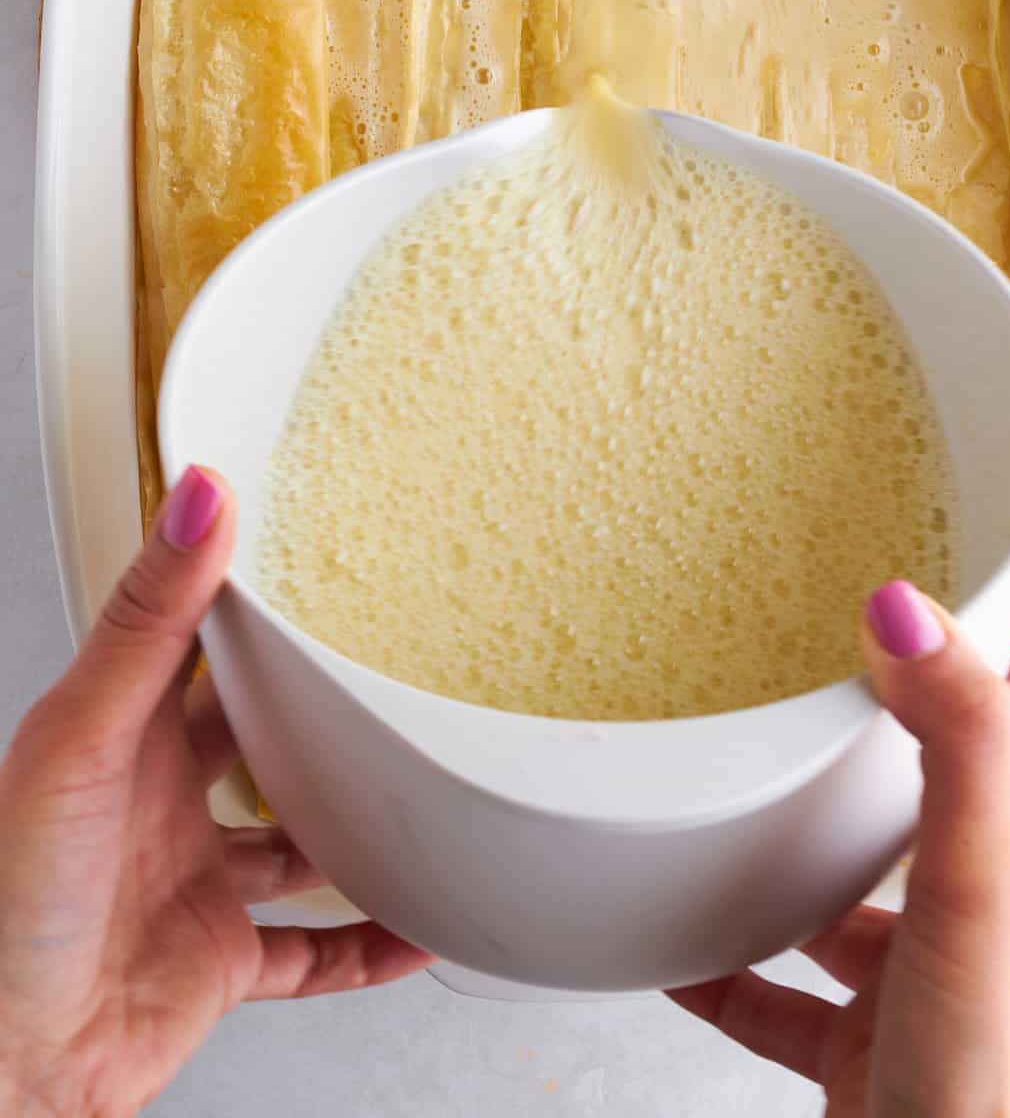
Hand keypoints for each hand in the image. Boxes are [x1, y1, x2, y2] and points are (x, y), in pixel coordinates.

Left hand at [0, 467, 430, 1116]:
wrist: (2, 1068)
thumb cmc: (7, 908)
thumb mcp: (80, 735)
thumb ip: (147, 620)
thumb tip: (199, 499)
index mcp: (121, 732)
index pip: (199, 641)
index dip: (253, 597)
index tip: (315, 550)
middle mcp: (158, 800)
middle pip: (258, 734)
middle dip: (317, 704)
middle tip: (386, 664)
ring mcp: (192, 881)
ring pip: (294, 839)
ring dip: (351, 820)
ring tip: (417, 785)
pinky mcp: (218, 960)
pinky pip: (311, 952)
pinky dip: (367, 943)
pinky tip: (411, 922)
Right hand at [670, 566, 1009, 1114]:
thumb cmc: (985, 1069)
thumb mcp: (976, 875)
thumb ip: (953, 737)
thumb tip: (907, 611)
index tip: (979, 526)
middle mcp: (968, 885)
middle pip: (936, 759)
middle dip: (887, 691)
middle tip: (830, 630)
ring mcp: (914, 958)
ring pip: (851, 866)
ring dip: (799, 821)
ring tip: (734, 776)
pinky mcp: (859, 1028)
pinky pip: (779, 979)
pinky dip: (728, 954)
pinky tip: (680, 943)